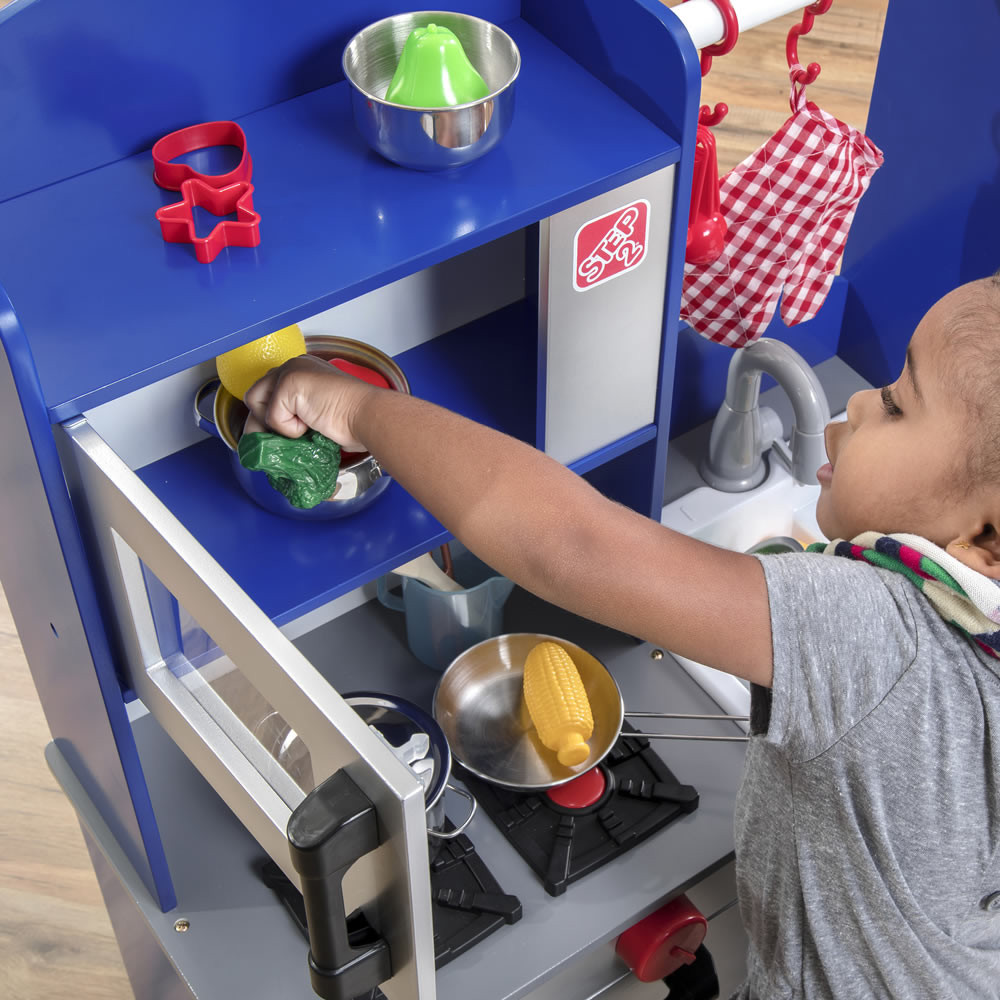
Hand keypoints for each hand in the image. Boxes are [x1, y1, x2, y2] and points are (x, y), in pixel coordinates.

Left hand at [242, 354, 374, 450]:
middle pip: (255, 397)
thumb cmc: (353, 420)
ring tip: (303, 428)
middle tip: (286, 438)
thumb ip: (295, 416)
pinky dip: (290, 429)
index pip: (268, 392)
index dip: (269, 417)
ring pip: (256, 404)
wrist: (367, 416)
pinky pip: (272, 418)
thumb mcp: (316, 416)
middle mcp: (293, 366)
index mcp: (302, 371)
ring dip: (277, 424)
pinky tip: (312, 423)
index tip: (280, 436)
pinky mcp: (288, 384)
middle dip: (264, 423)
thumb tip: (270, 438)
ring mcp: (289, 372)